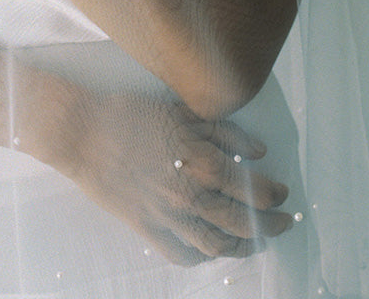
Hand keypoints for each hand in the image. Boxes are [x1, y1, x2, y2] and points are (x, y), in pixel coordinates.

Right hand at [63, 88, 291, 266]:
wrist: (84, 131)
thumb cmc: (132, 113)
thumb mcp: (183, 110)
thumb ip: (225, 132)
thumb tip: (259, 152)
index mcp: (203, 163)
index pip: (251, 188)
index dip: (274, 195)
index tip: (284, 194)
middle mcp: (190, 195)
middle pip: (241, 222)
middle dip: (269, 226)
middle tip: (283, 224)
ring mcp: (167, 216)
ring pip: (215, 244)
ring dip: (241, 246)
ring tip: (254, 242)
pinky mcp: (146, 227)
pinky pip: (180, 253)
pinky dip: (199, 257)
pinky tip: (208, 251)